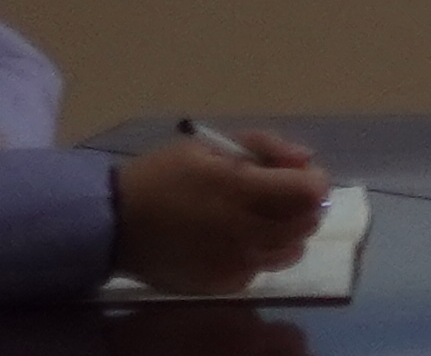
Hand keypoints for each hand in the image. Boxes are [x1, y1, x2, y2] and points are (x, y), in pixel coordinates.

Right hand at [110, 128, 330, 293]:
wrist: (116, 224)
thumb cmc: (163, 176)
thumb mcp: (210, 146)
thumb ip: (263, 146)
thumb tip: (305, 159)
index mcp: (240, 189)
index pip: (309, 192)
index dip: (314, 180)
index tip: (300, 173)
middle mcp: (245, 231)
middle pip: (307, 223)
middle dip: (304, 205)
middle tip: (282, 192)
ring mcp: (236, 263)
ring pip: (291, 249)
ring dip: (288, 231)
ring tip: (261, 216)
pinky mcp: (225, 284)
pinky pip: (263, 268)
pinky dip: (263, 252)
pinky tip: (238, 238)